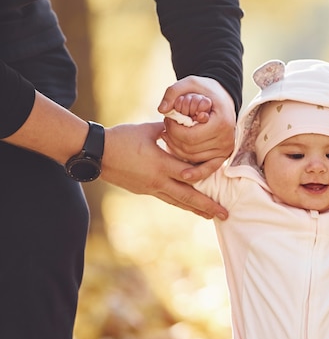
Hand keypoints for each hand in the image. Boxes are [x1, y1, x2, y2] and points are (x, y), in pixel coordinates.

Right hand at [100, 122, 227, 219]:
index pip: (189, 174)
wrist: (94, 153)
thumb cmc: (120, 138)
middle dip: (207, 206)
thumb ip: (168, 130)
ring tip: (210, 215)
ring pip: (177, 201)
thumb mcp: (148, 130)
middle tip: (225, 214)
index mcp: (160, 164)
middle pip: (188, 196)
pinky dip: (180, 202)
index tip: (223, 179)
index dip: (207, 175)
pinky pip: (167, 198)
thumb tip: (183, 123)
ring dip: (195, 209)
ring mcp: (150, 188)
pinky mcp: (143, 190)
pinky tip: (188, 206)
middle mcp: (157, 180)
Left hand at [158, 76, 235, 181]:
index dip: (173, 129)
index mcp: (221, 122)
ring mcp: (225, 150)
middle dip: (173, 138)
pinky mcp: (222, 156)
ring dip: (177, 149)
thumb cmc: (205, 90)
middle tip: (167, 127)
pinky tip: (184, 174)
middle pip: (189, 149)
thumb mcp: (189, 83)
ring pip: (193, 158)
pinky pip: (207, 168)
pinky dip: (195, 172)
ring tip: (171, 135)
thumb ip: (173, 92)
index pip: (189, 136)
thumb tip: (162, 110)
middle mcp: (226, 139)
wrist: (222, 98)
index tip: (167, 118)